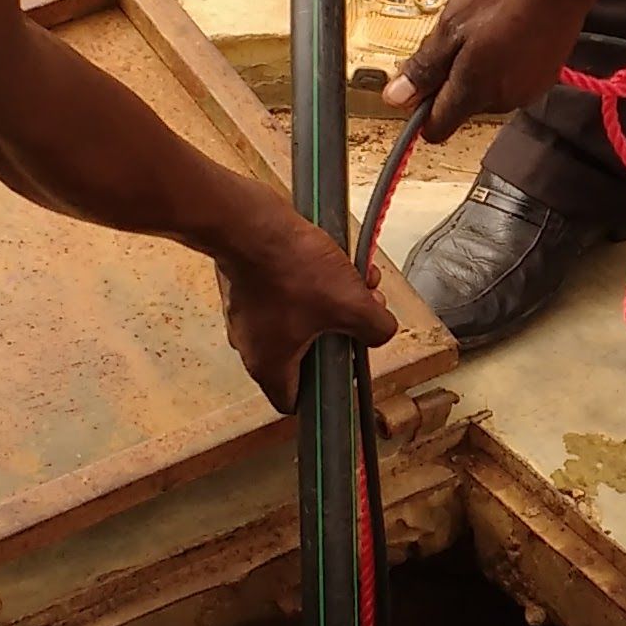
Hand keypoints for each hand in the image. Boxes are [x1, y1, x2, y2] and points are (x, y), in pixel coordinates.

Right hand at [211, 193, 403, 408]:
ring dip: (328, 305)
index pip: (294, 402)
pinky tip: (331, 262)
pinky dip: (308, 285)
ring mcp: (244, 315)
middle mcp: (250, 346)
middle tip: (357, 315)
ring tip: (352, 282)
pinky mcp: (246, 287)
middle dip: (338, 335)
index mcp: (269, 366)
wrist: (251, 223)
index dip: (324, 391)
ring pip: (297, 321)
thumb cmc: (289, 269)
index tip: (345, 371)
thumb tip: (381, 331)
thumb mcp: (350, 303)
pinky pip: (283, 297)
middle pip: (303, 356)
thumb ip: (375, 328)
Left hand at [381, 0, 599, 141]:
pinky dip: (504, 62)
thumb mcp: (452, 24)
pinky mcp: (544, 78)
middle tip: (457, 36)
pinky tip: (509, 30)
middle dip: (452, 79)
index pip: (437, 129)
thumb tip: (396, 99)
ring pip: (486, 92)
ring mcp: (527, 91)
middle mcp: (503, 101)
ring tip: (488, 28)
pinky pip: (510, 80)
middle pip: (461, 107)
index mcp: (474, 90)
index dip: (421, 109)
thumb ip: (425, 67)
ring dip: (479, 68)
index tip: (419, 82)